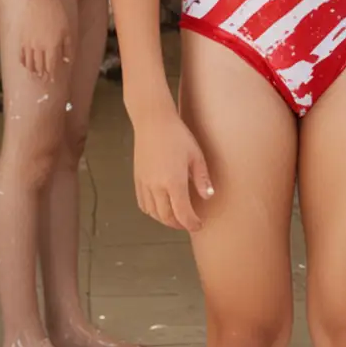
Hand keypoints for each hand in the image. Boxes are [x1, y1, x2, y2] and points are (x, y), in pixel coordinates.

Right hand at [19, 0, 72, 81]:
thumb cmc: (57, 13)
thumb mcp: (68, 30)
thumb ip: (68, 48)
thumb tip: (67, 61)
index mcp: (53, 46)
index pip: (52, 66)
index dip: (53, 75)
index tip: (54, 81)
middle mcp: (40, 47)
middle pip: (40, 67)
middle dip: (43, 75)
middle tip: (45, 79)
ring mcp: (29, 43)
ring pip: (29, 64)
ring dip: (33, 71)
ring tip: (36, 74)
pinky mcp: (22, 39)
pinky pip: (21, 55)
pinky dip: (24, 62)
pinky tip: (27, 64)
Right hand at [132, 110, 213, 231]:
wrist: (153, 122)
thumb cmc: (177, 135)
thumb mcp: (196, 156)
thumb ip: (202, 179)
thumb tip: (208, 196)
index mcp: (173, 182)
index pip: (182, 214)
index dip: (191, 223)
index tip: (199, 225)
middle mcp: (156, 187)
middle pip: (166, 217)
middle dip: (179, 224)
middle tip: (189, 223)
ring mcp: (144, 184)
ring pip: (153, 213)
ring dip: (165, 219)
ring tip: (176, 216)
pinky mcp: (137, 179)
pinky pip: (143, 203)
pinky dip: (152, 211)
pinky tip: (161, 206)